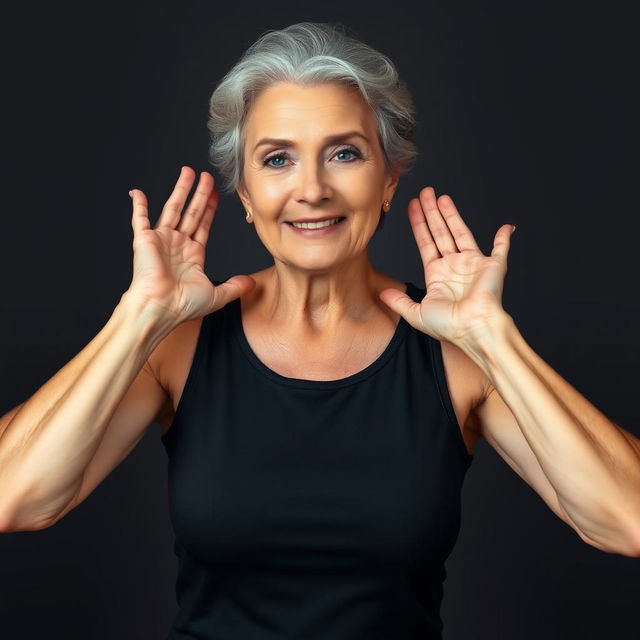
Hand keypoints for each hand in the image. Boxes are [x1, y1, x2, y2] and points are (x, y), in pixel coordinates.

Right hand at [126, 166, 255, 323]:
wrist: (160, 309)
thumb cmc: (183, 306)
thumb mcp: (217, 296)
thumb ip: (235, 287)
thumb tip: (252, 283)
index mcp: (192, 255)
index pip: (203, 224)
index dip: (210, 208)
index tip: (215, 193)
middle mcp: (177, 245)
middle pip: (191, 212)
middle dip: (199, 193)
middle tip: (206, 176)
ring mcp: (161, 241)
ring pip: (172, 208)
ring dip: (180, 190)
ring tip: (188, 172)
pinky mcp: (145, 241)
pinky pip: (140, 219)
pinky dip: (138, 206)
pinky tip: (138, 192)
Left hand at [379, 187, 514, 345]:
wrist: (473, 330)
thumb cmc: (448, 326)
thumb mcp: (416, 314)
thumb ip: (399, 302)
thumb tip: (382, 294)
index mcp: (437, 275)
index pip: (425, 243)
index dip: (418, 225)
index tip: (412, 207)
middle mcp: (454, 266)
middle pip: (440, 232)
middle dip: (432, 212)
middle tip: (425, 193)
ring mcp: (473, 264)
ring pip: (460, 232)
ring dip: (452, 215)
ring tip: (441, 197)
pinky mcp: (492, 266)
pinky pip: (501, 249)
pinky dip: (504, 238)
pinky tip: (505, 227)